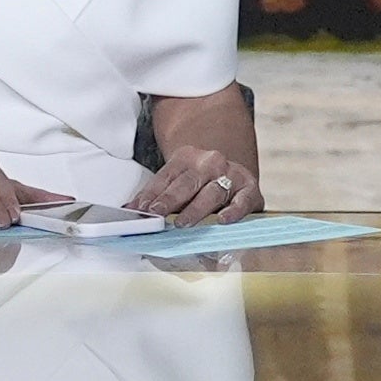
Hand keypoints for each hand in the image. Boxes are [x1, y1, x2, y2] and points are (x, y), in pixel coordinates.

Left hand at [123, 146, 255, 222]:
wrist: (230, 169)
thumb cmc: (199, 181)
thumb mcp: (176, 180)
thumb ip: (155, 195)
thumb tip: (130, 211)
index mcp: (186, 157)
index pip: (166, 177)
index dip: (151, 194)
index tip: (140, 209)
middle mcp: (210, 163)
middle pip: (187, 182)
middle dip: (170, 200)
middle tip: (157, 214)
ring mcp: (231, 175)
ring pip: (212, 192)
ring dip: (196, 209)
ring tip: (182, 223)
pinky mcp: (250, 190)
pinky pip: (242, 201)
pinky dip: (233, 211)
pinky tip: (222, 220)